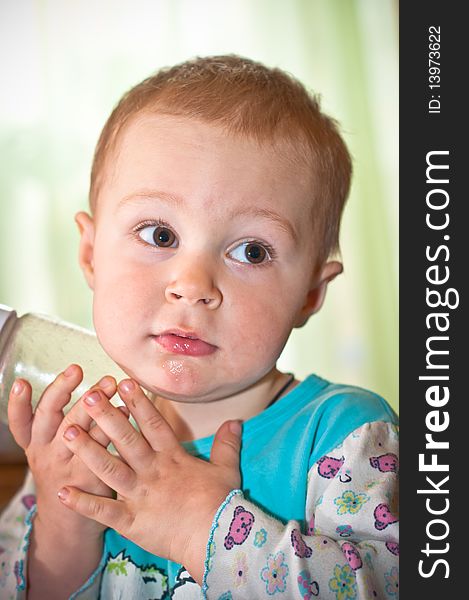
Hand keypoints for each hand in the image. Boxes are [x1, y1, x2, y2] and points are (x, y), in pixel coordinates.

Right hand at [8, 365, 128, 538]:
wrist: (69, 524)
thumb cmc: (63, 473)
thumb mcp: (49, 449)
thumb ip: (58, 420)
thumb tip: (76, 379)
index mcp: (34, 444)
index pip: (20, 422)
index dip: (18, 404)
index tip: (22, 383)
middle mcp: (46, 453)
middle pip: (49, 418)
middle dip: (62, 390)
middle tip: (77, 369)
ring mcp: (66, 467)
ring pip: (75, 431)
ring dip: (92, 406)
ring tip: (108, 384)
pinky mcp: (89, 479)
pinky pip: (102, 449)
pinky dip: (113, 428)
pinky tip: (127, 411)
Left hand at [57, 378, 241, 582]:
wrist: (216, 539)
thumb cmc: (221, 504)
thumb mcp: (227, 469)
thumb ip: (227, 443)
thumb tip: (236, 420)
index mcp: (173, 458)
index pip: (153, 424)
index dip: (138, 402)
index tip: (124, 382)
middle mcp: (152, 472)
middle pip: (126, 440)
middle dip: (106, 417)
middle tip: (89, 397)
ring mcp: (139, 496)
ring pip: (109, 469)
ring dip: (88, 451)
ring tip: (68, 433)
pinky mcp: (131, 522)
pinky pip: (103, 511)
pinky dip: (83, 503)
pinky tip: (62, 491)